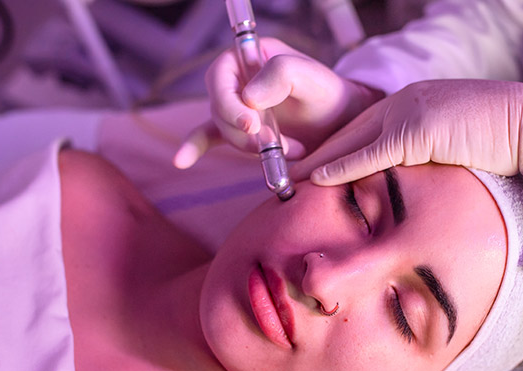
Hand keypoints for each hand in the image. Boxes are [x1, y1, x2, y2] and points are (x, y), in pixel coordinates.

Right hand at [174, 38, 382, 168]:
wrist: (340, 123)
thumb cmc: (327, 94)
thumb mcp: (311, 77)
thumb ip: (281, 74)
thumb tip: (249, 97)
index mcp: (250, 58)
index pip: (220, 76)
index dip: (229, 102)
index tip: (252, 124)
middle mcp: (239, 80)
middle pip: (218, 107)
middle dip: (243, 131)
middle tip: (273, 143)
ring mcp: (237, 107)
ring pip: (223, 130)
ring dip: (250, 146)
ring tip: (286, 150)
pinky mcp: (240, 131)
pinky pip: (209, 137)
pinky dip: (195, 147)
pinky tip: (181, 161)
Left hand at [292, 79, 522, 190]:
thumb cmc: (501, 142)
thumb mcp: (454, 148)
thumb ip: (427, 160)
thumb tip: (414, 187)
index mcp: (411, 106)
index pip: (362, 131)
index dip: (334, 151)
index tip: (311, 171)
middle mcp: (403, 103)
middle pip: (347, 132)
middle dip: (315, 155)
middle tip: (284, 175)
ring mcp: (409, 112)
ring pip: (351, 140)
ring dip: (318, 163)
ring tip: (288, 181)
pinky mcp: (418, 129)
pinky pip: (371, 152)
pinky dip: (342, 166)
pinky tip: (317, 180)